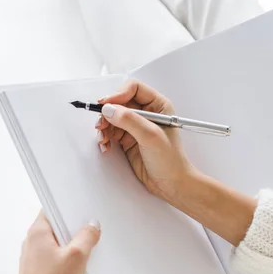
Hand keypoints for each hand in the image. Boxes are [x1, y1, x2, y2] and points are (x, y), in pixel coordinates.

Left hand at [0, 213, 100, 273]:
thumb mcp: (78, 256)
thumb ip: (86, 236)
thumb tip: (92, 225)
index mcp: (37, 232)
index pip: (52, 208)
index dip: (68, 208)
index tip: (83, 212)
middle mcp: (31, 241)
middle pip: (55, 226)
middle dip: (73, 228)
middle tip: (90, 233)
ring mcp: (32, 257)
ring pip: (55, 242)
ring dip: (70, 245)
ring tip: (85, 252)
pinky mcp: (36, 270)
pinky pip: (53, 256)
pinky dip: (65, 258)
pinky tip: (76, 267)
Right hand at [96, 79, 195, 205]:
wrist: (171, 184)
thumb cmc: (171, 160)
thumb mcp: (151, 136)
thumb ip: (130, 120)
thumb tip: (109, 109)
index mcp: (158, 105)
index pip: (133, 89)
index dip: (118, 95)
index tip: (106, 105)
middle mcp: (147, 113)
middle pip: (120, 103)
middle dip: (108, 113)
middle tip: (101, 125)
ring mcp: (137, 127)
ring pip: (113, 118)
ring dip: (104, 127)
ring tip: (103, 139)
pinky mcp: (129, 140)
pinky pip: (112, 132)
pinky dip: (106, 137)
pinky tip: (106, 145)